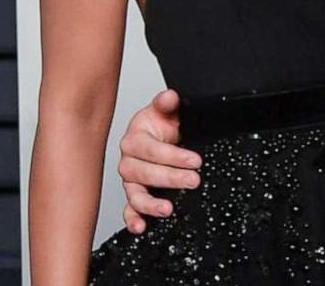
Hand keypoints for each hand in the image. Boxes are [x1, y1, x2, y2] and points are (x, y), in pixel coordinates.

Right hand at [117, 89, 202, 232]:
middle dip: (170, 178)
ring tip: (167, 208)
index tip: (195, 160)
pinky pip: (129, 209)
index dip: (173, 155)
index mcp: (135, 137)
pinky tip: (141, 227)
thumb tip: (170, 96)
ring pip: (133, 193)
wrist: (161, 136)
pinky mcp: (134, 195)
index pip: (151, 148)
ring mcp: (130, 180)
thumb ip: (167, 103)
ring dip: (149, 203)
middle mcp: (129, 160)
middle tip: (194, 180)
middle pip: (143, 172)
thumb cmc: (162, 125)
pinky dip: (133, 219)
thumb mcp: (167, 111)